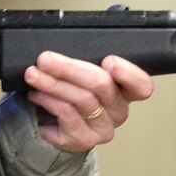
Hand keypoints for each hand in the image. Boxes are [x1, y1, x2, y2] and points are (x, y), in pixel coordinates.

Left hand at [20, 52, 156, 153]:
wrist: (52, 126)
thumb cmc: (70, 94)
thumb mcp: (81, 73)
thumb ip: (87, 58)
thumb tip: (74, 35)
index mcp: (126, 91)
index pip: (141, 85)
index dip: (128, 73)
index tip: (109, 61)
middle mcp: (119, 111)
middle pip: (102, 85)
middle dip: (70, 68)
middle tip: (46, 59)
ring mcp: (103, 128)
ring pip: (81, 99)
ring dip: (53, 83)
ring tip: (34, 74)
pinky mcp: (84, 140)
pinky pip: (67, 116)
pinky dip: (49, 101)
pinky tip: (37, 94)